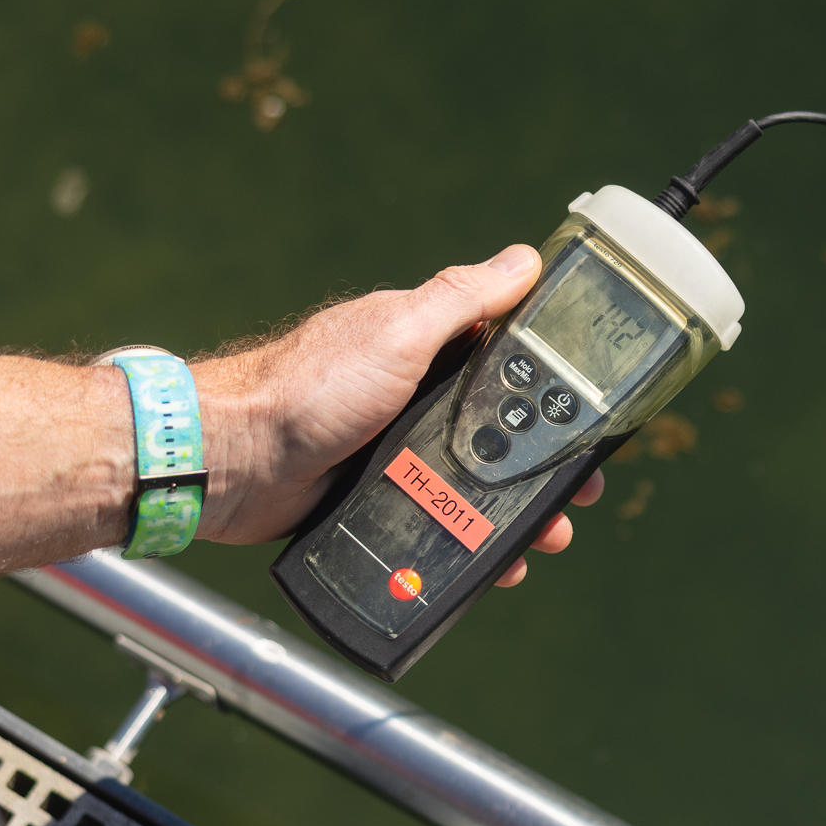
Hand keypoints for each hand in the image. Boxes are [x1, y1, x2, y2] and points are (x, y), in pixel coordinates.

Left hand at [192, 246, 602, 585]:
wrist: (231, 461)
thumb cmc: (306, 387)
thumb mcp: (396, 332)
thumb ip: (461, 299)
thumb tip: (526, 258)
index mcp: (426, 349)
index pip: (510, 365)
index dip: (556, 394)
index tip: (593, 423)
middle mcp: (414, 398)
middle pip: (501, 435)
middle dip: (545, 468)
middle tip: (577, 497)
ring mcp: (396, 451)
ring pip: (475, 487)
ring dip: (517, 515)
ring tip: (546, 540)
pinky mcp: (376, 499)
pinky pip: (437, 523)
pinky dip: (470, 544)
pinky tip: (497, 567)